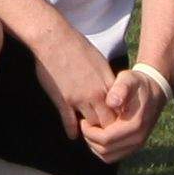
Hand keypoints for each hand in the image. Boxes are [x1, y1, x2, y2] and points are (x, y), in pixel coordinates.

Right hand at [46, 36, 148, 161]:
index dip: (119, 116)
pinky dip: (72, 131)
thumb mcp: (98, 61)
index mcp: (107, 82)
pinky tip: (72, 135)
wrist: (53, 39)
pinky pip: (70, 122)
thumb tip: (110, 88)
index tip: (117, 121)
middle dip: (108, 127)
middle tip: (105, 133)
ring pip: (92, 123)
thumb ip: (105, 78)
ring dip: (91, 129)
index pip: (119, 107)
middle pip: (108, 120)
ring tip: (89, 133)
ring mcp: (80, 98)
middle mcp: (97, 93)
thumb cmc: (75, 46)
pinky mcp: (63, 100)